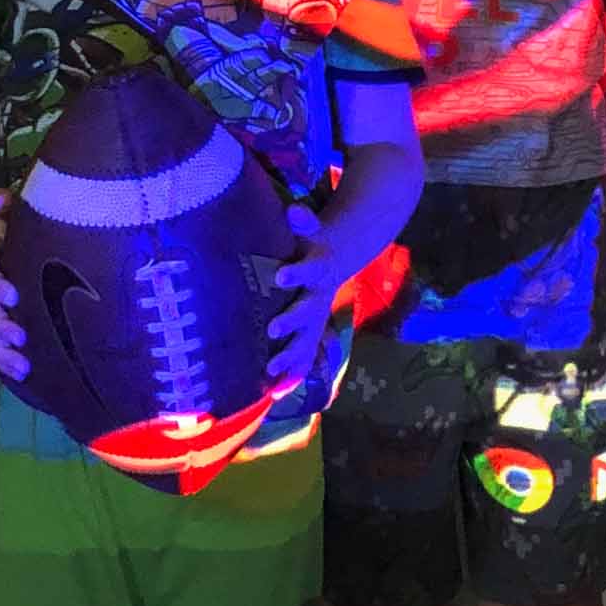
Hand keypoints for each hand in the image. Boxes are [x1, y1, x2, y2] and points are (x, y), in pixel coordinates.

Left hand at [266, 202, 346, 393]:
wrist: (336, 260)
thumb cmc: (313, 242)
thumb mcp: (311, 228)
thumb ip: (303, 220)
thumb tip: (295, 211)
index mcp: (317, 270)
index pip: (307, 271)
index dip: (296, 274)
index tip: (280, 275)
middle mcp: (318, 299)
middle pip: (307, 313)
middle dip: (291, 322)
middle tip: (272, 329)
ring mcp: (316, 320)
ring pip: (305, 342)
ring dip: (289, 358)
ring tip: (269, 373)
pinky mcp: (310, 334)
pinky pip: (303, 358)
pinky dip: (291, 376)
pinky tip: (275, 395)